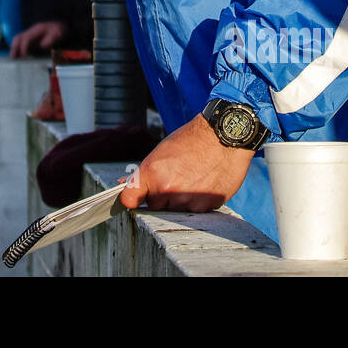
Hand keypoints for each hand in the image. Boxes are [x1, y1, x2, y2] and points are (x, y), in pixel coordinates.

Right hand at [9, 20, 65, 58]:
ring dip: (14, 49)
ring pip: (17, 40)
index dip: (23, 47)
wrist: (60, 26)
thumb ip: (51, 38)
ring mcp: (30, 35)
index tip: (23, 56)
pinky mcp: (31, 40)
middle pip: (18, 37)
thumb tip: (42, 45)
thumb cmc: (59, 29)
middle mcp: (31, 32)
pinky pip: (21, 44)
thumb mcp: (59, 32)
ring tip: (13, 59)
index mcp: (37, 29)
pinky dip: (18, 50)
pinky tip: (18, 58)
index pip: (26, 38)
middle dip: (14, 47)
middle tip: (12, 58)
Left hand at [118, 112, 253, 211]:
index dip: (132, 198)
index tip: (135, 198)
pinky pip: (194, 210)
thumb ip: (143, 173)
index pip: (129, 199)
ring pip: (175, 210)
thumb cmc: (191, 140)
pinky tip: (203, 182)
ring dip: (180, 199)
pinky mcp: (205, 206)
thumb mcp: (162, 151)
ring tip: (192, 177)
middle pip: (155, 206)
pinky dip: (197, 201)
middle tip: (174, 177)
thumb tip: (123, 185)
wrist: (223, 136)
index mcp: (152, 173)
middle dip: (161, 196)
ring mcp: (186, 200)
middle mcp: (167, 190)